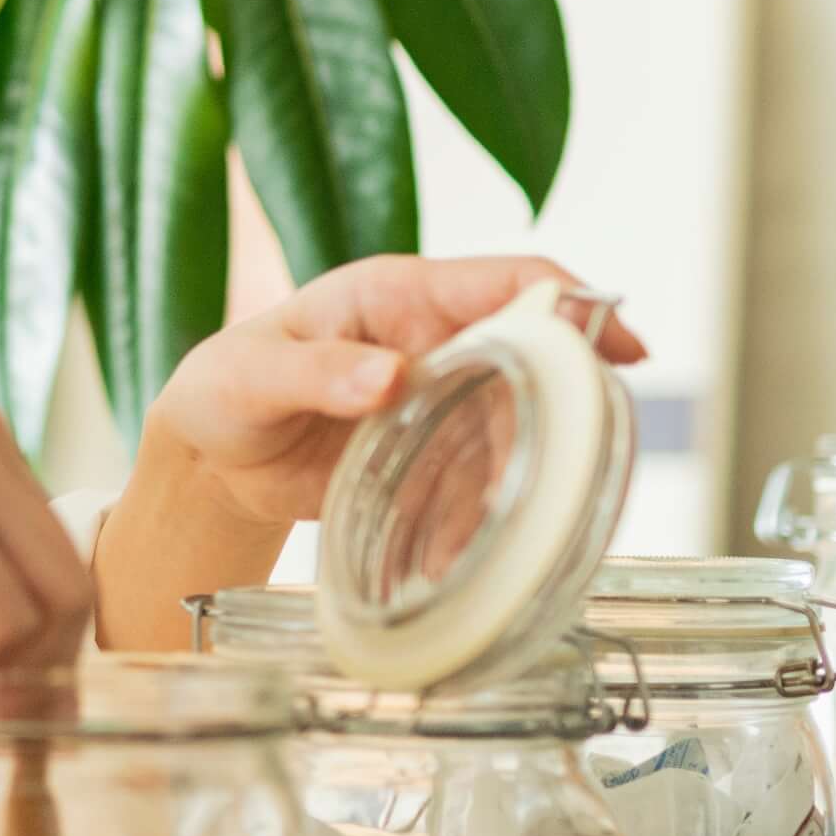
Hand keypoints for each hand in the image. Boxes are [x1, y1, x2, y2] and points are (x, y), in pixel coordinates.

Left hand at [146, 255, 648, 532]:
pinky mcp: (436, 460)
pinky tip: (461, 553)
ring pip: (518, 432)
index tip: (622, 346)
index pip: (509, 282)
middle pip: (535, 362)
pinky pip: (483, 485)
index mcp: (400, 296)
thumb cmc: (228, 385)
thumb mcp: (254, 374)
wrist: (213, 457)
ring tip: (499, 529)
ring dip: (522, 479)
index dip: (575, 303)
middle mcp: (436, 344)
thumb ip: (317, 372)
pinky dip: (482, 519)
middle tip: (567, 467)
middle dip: (563, 410)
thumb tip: (391, 375)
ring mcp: (443, 404)